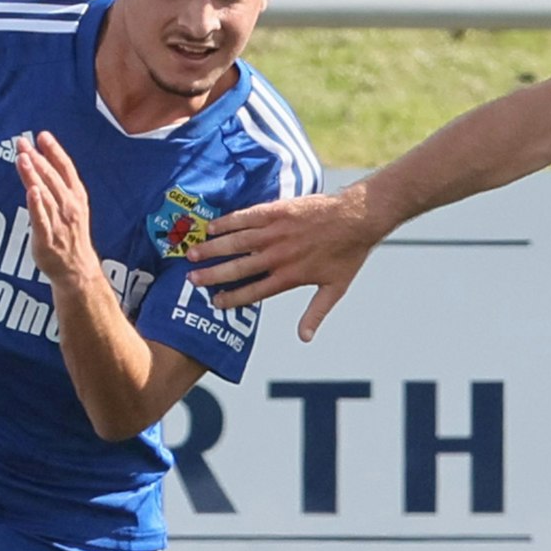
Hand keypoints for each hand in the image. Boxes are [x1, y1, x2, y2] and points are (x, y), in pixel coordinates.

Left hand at [15, 131, 99, 287]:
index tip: (42, 135)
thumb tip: (40, 162)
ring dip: (34, 176)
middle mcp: (70, 207)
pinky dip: (36, 205)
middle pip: (52, 178)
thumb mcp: (72, 207)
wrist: (77, 270)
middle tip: (22, 143)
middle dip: (37, 158)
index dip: (54, 151)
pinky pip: (41, 220)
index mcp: (77, 197)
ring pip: (45, 195)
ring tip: (23, 158)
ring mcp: (59, 223)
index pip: (66, 169)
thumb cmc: (71, 236)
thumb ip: (58, 186)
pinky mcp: (47, 239)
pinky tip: (31, 191)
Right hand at [186, 188, 377, 341]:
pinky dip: (227, 222)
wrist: (358, 218)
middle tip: (192, 279)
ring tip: (192, 253)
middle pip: (239, 268)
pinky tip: (211, 227)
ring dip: (213, 248)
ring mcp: (277, 232)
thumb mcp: (335, 289)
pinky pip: (246, 217)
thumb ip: (315, 313)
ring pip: (238, 242)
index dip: (232, 298)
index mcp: (290, 276)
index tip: (214, 303)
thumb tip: (304, 338)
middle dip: (213, 274)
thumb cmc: (348, 254)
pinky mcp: (278, 211)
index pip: (254, 292)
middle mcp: (279, 255)